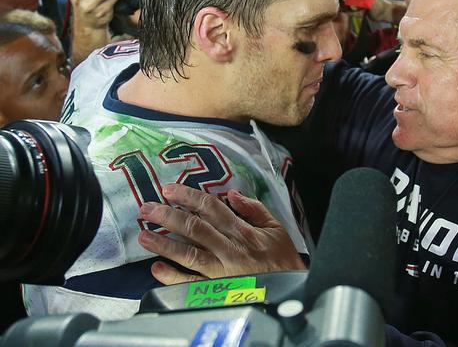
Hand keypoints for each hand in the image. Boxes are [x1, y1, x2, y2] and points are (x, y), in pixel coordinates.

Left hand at [138, 184, 305, 284]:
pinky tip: (156, 269)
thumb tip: (232, 194)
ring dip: (164, 244)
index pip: (211, 208)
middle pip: (194, 228)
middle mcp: (229, 249)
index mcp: (243, 231)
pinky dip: (172, 276)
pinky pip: (191, 283)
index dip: (188, 197)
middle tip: (146, 209)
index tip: (169, 190)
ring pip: (188, 254)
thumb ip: (254, 209)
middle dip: (168, 216)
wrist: (291, 290)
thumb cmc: (282, 259)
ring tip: (144, 235)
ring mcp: (221, 271)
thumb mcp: (276, 227)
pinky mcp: (217, 290)